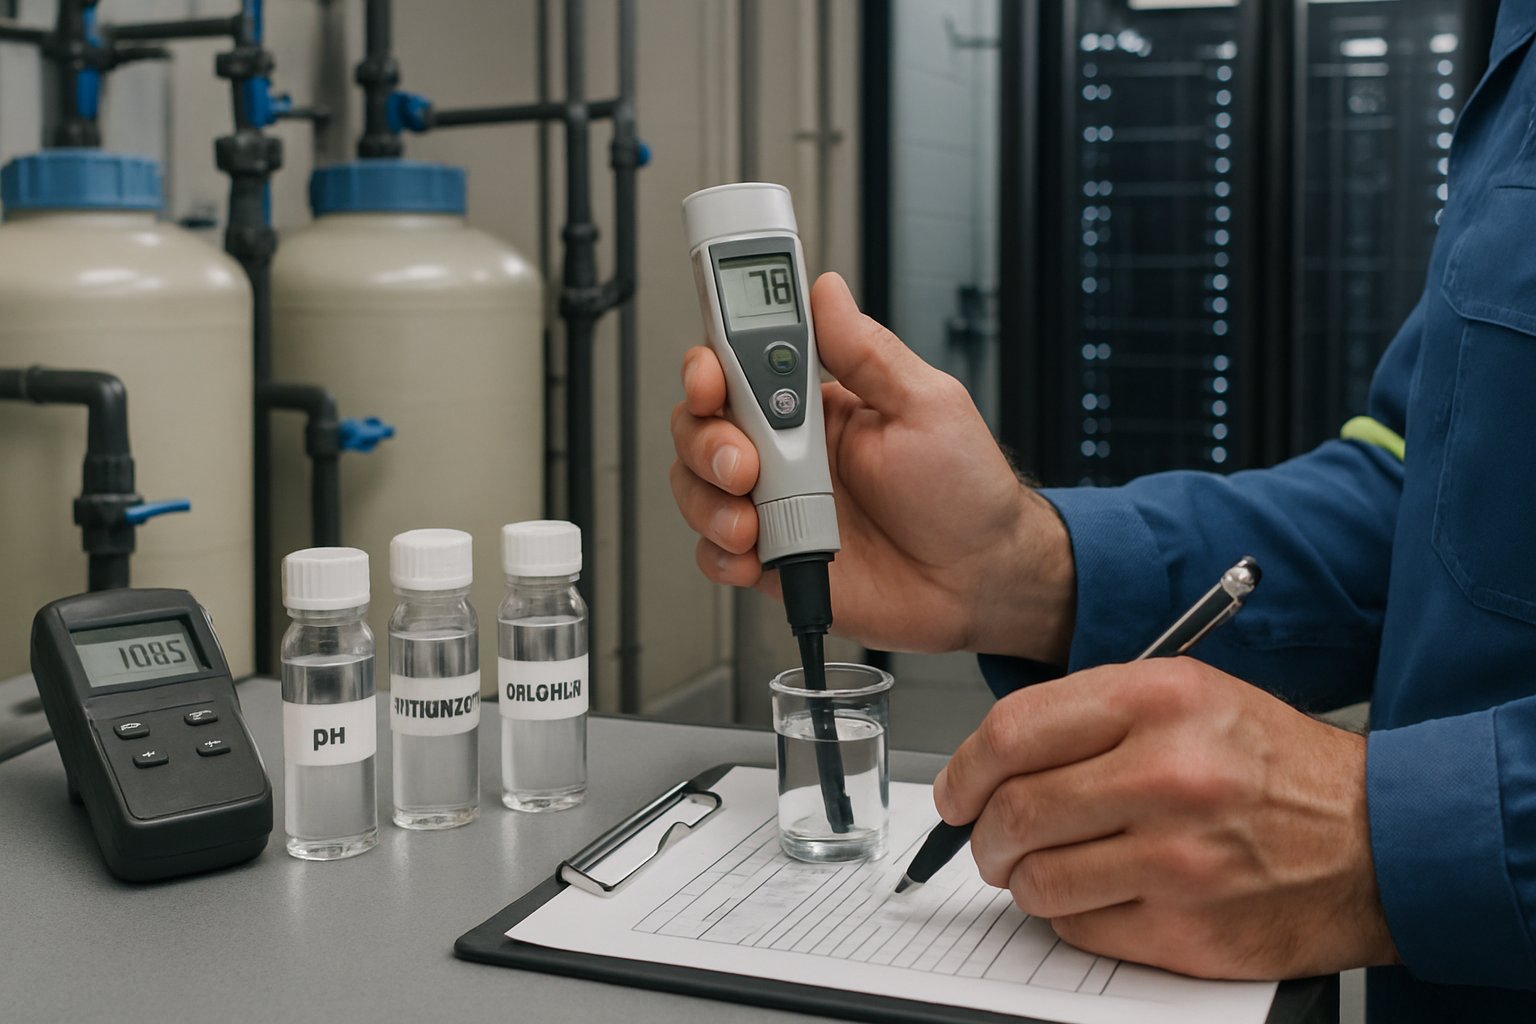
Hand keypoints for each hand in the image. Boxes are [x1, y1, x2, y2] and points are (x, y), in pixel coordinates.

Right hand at [670, 272, 1073, 660]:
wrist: (980, 582)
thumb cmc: (965, 494)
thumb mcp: (925, 406)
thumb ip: (866, 352)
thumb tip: (828, 292)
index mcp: (818, 405)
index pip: (740, 365)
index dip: (710, 365)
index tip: (710, 378)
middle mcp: (787, 451)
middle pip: (701, 425)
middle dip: (706, 440)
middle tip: (745, 464)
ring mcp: (776, 506)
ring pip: (696, 487)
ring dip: (708, 500)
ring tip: (752, 520)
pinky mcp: (773, 559)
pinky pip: (715, 552)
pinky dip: (720, 553)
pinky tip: (755, 554)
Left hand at [932, 658, 1398, 978]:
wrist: (1380, 839)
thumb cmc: (1275, 766)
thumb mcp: (1189, 695)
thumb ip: (1091, 714)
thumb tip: (993, 757)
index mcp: (1159, 700)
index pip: (1013, 732)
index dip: (964, 768)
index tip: (955, 790)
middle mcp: (1168, 774)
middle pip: (1014, 811)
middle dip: (982, 832)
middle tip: (986, 837)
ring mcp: (1178, 859)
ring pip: (1037, 879)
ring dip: (1021, 880)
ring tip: (1040, 867)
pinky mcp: (1189, 929)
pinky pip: (1080, 929)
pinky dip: (1069, 916)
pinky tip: (1095, 894)